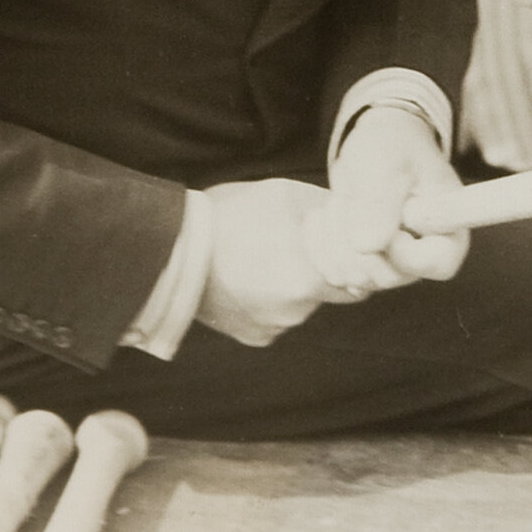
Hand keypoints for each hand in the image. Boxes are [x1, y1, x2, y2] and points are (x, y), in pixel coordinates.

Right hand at [195, 178, 351, 346]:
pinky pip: (277, 317)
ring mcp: (274, 327)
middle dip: (325, 271)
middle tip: (297, 245)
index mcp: (311, 277)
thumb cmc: (229, 216)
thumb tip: (357, 217)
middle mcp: (297, 311)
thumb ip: (330, 211)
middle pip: (333, 291)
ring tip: (265, 257)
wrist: (169, 250)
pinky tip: (250, 277)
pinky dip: (271, 300)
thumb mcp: (287, 195)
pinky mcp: (254, 336)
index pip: (362, 278)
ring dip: (295, 285)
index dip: (356, 259)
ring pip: (303, 304)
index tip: (343, 244)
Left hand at [319, 105, 469, 294]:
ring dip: (334, 234)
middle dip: (356, 233)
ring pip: (352, 276)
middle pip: (385, 275)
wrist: (374, 148)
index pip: (437, 264)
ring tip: (344, 199)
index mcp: (450, 230)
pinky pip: (331, 274)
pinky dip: (320, 242)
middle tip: (355, 195)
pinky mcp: (363, 269)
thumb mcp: (388, 163)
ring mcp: (392, 267)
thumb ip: (381, 203)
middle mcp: (424, 258)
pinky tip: (326, 215)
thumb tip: (366, 246)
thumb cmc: (394, 147)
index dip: (402, 247)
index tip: (386, 216)